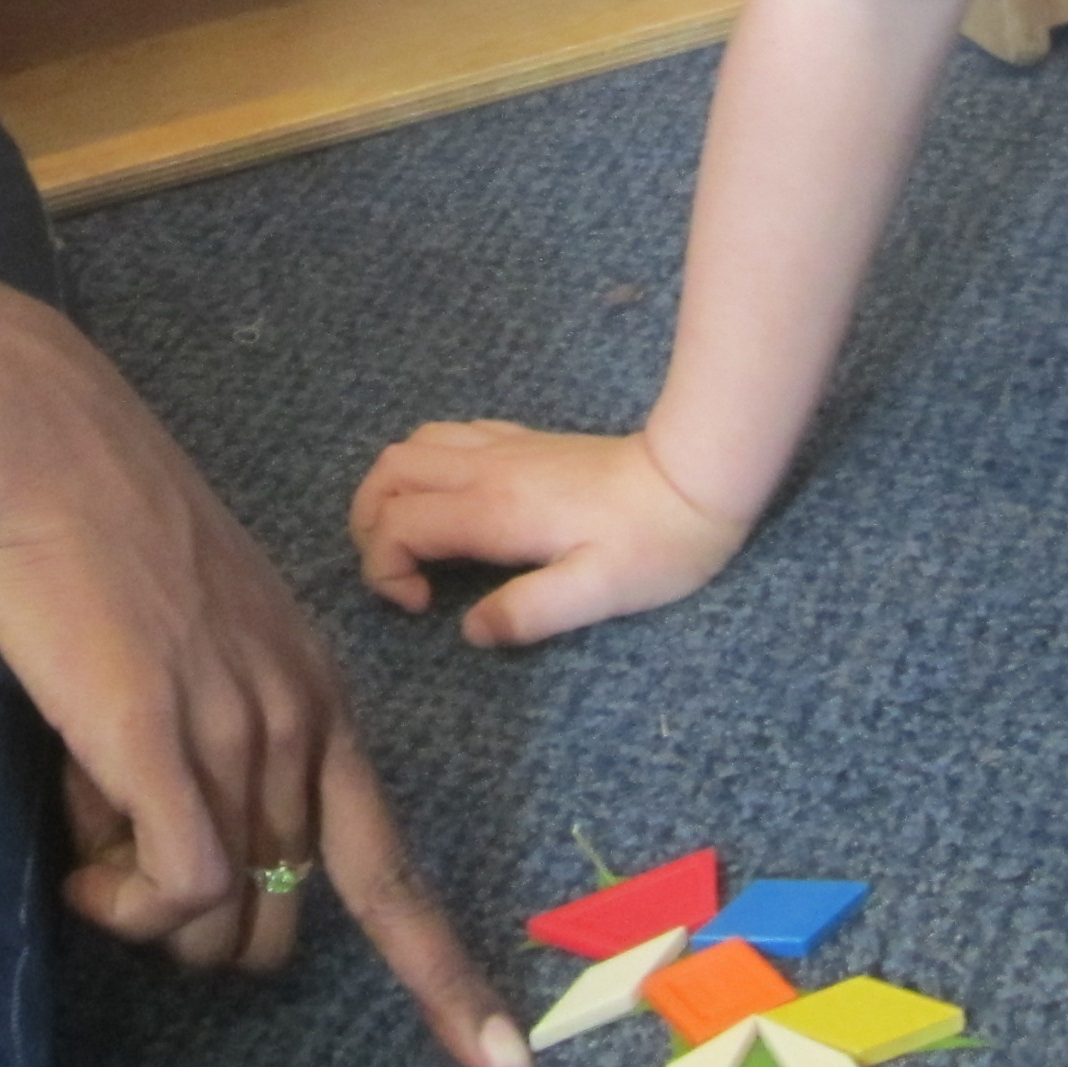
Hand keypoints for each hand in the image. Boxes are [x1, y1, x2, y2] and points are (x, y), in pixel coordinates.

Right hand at [0, 308, 529, 1066]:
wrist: (37, 438)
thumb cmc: (95, 528)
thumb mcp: (192, 631)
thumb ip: (206, 732)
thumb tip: (167, 847)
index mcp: (316, 695)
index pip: (394, 867)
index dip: (444, 974)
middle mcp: (296, 719)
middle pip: (286, 920)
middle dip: (203, 931)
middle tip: (114, 857)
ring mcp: (236, 727)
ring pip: (223, 917)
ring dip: (146, 915)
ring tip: (82, 827)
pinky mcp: (159, 734)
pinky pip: (178, 890)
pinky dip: (128, 907)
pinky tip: (82, 866)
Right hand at [350, 421, 751, 645]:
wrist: (697, 478)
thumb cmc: (653, 543)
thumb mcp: (598, 594)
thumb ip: (528, 613)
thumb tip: (471, 630)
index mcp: (495, 509)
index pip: (398, 523)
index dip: (385, 568)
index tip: (423, 605)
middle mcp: (486, 469)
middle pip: (387, 474)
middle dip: (370, 525)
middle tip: (401, 574)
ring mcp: (503, 448)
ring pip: (411, 447)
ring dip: (391, 491)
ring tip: (413, 540)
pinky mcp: (522, 441)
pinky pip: (448, 436)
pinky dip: (425, 466)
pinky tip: (452, 502)